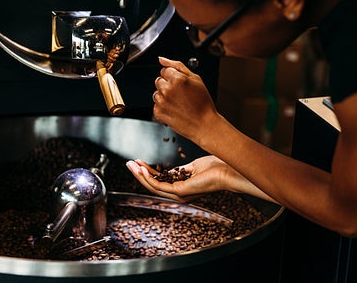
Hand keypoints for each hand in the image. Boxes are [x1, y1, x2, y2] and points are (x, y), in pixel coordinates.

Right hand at [126, 155, 242, 201]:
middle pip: (153, 185)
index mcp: (182, 188)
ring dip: (140, 175)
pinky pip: (159, 185)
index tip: (138, 162)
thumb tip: (172, 170)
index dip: (148, 172)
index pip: (160, 182)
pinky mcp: (180, 191)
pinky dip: (148, 177)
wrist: (228, 170)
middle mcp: (179, 194)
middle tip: (128, 164)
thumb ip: (181, 170)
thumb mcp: (194, 167)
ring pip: (153, 186)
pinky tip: (142, 169)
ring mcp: (179, 194)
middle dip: (139, 174)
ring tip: (130, 165)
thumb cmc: (216, 168)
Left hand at [153, 57, 219, 142]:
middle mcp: (167, 89)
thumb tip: (162, 59)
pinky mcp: (158, 112)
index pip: (164, 70)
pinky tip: (174, 109)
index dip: (173, 76)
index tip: (180, 84)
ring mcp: (161, 101)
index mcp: (177, 78)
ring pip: (156, 93)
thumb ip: (177, 66)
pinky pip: (156, 105)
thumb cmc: (203, 103)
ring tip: (178, 102)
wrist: (204, 124)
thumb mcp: (196, 79)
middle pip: (159, 80)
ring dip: (164, 96)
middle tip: (180, 94)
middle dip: (167, 85)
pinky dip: (163, 107)